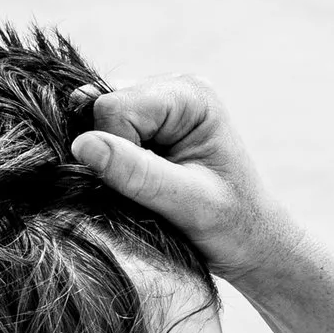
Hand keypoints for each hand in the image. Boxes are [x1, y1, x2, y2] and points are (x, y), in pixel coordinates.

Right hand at [72, 77, 302, 286]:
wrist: (252, 244)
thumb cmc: (232, 226)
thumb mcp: (187, 205)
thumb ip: (137, 174)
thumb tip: (82, 145)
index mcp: (191, 96)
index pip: (115, 108)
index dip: (117, 151)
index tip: (149, 188)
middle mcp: (172, 88)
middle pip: (102, 109)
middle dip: (113, 154)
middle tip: (150, 190)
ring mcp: (158, 104)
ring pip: (97, 122)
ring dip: (112, 160)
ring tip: (149, 188)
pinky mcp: (148, 125)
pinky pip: (104, 135)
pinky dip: (112, 162)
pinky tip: (140, 183)